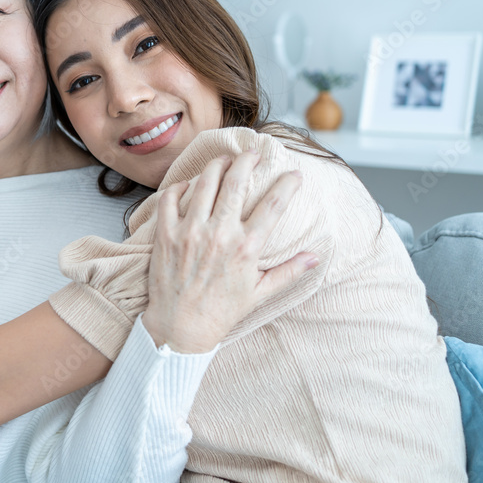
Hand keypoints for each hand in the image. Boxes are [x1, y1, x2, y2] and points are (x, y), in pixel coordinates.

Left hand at [141, 150, 316, 353]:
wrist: (180, 329)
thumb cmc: (220, 312)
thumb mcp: (260, 294)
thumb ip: (289, 272)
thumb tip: (316, 257)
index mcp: (247, 248)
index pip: (274, 205)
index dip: (288, 185)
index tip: (294, 174)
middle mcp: (220, 234)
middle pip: (237, 182)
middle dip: (247, 161)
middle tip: (253, 153)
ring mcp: (190, 232)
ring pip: (205, 183)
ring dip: (217, 165)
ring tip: (225, 160)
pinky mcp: (166, 234)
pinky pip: (170, 198)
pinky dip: (180, 186)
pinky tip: (190, 184)